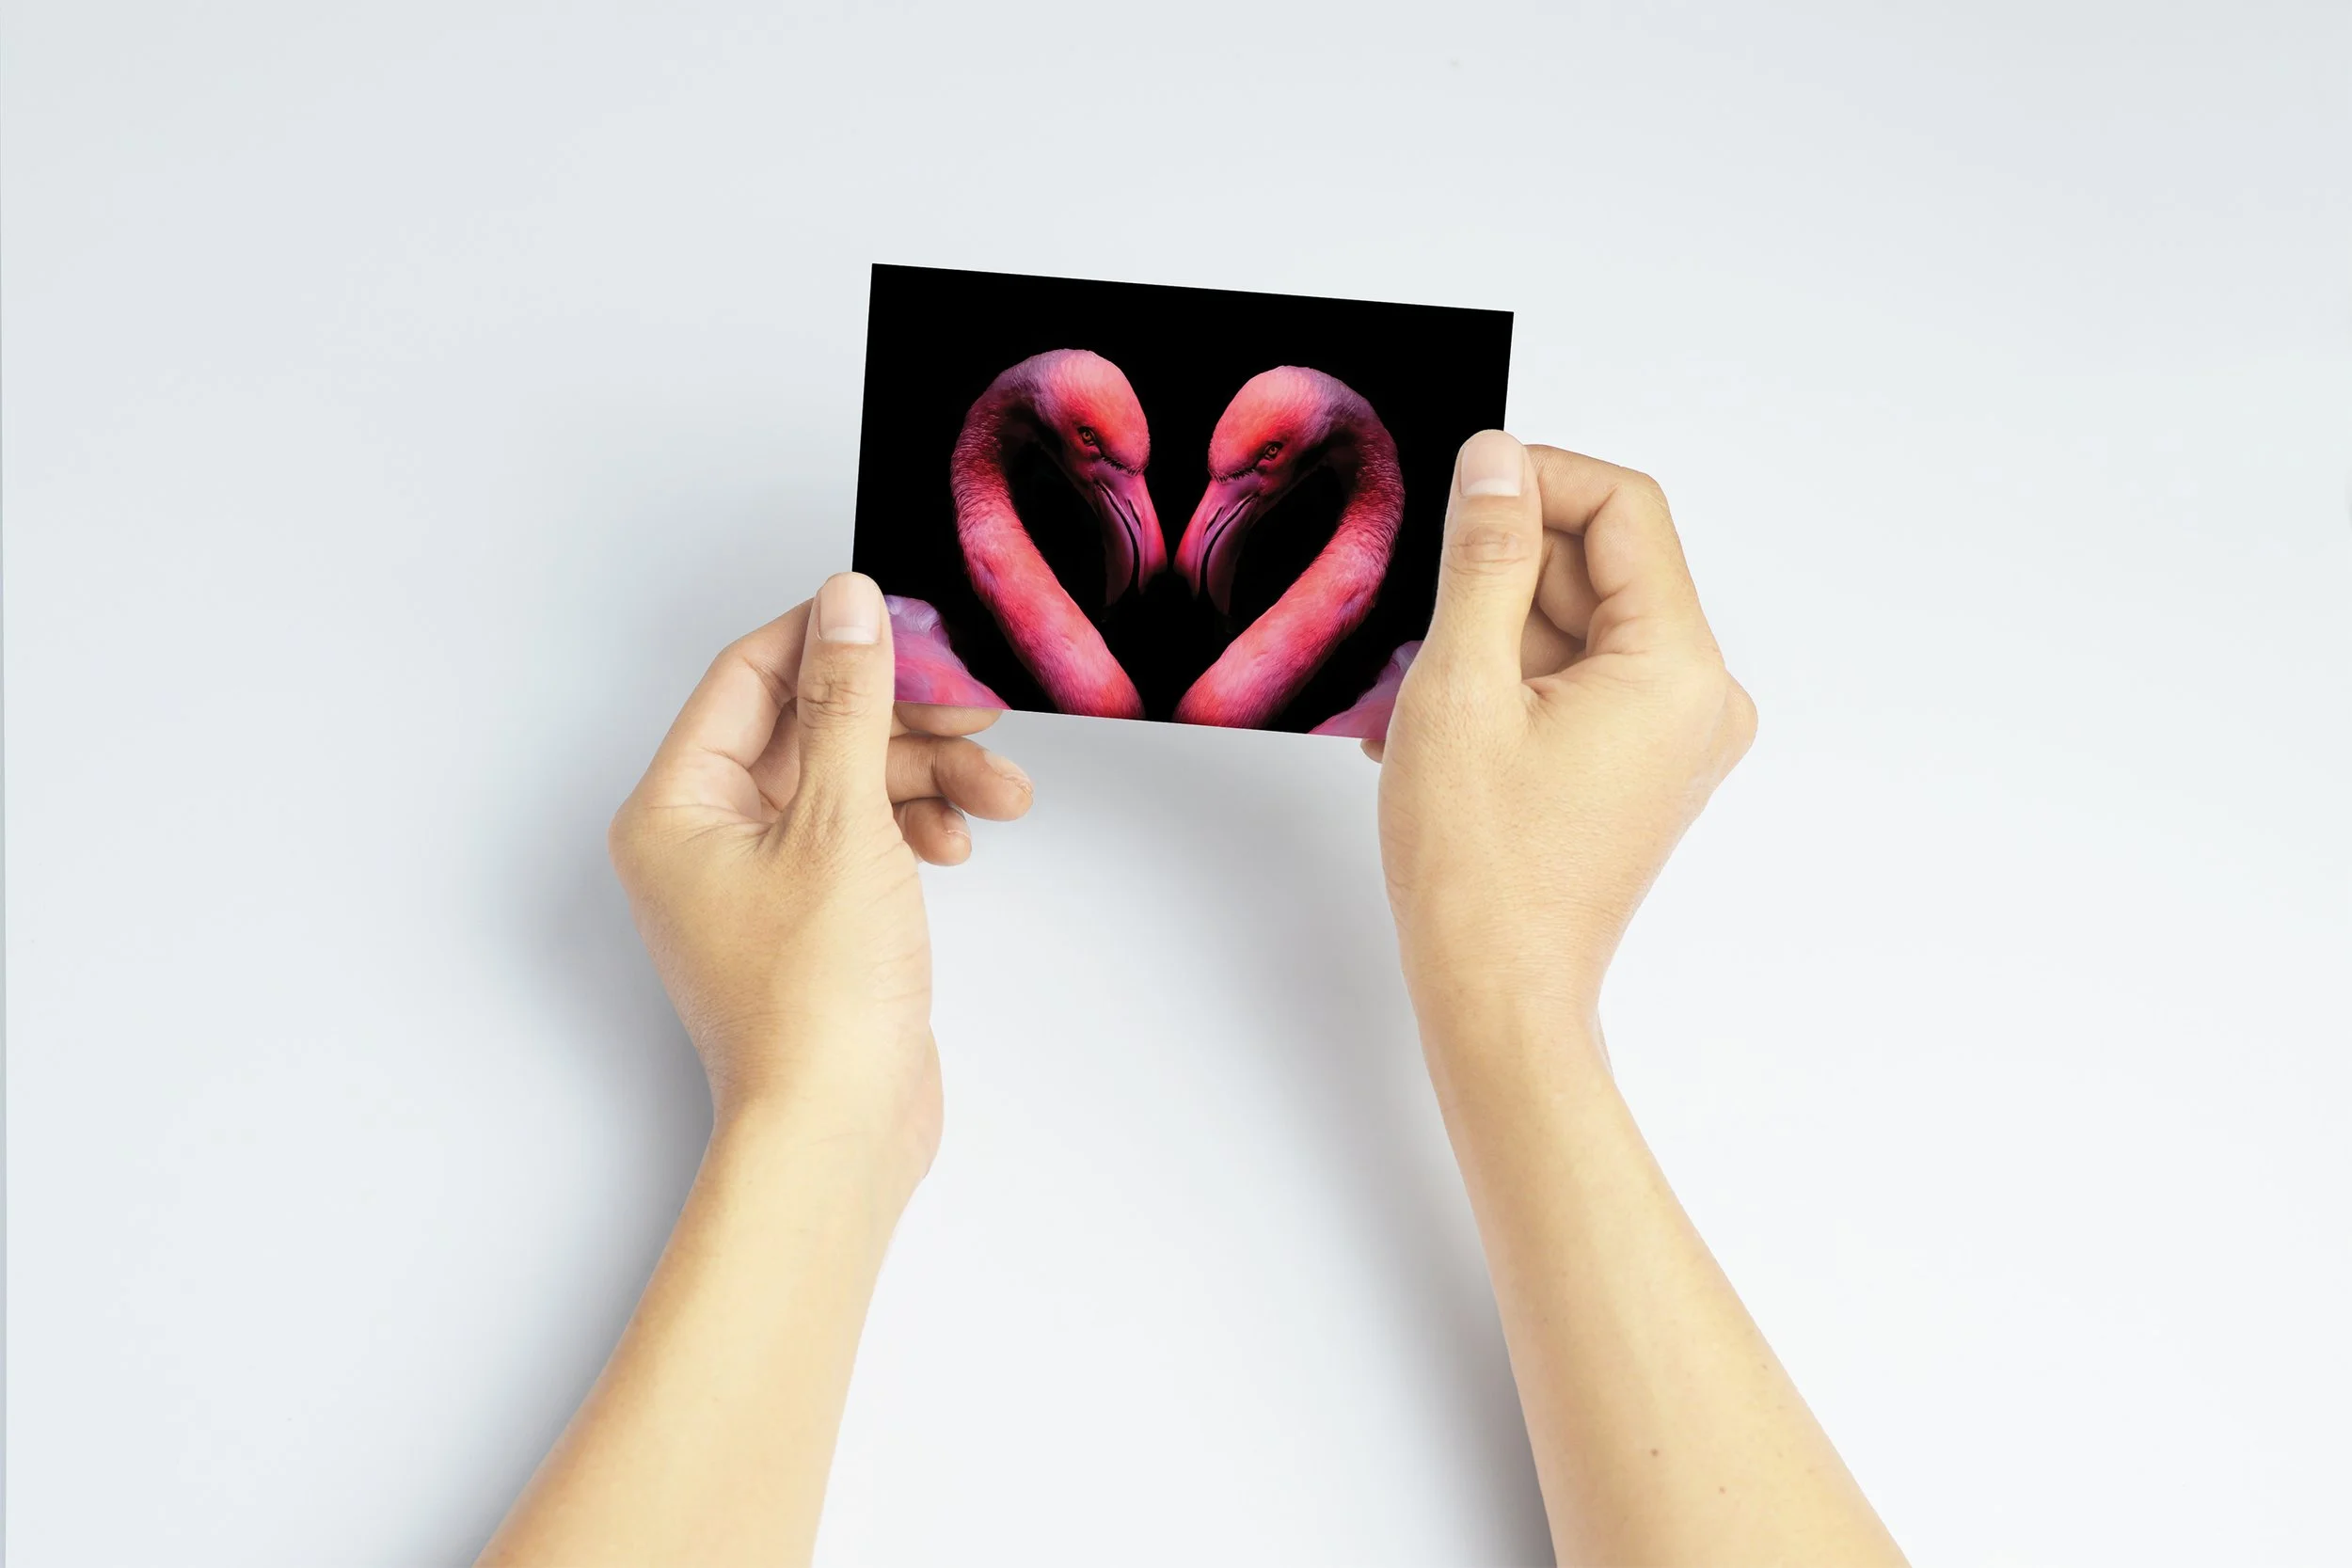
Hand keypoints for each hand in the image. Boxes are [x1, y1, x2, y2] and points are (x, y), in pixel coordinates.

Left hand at [606, 572, 1034, 1188]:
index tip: (911, 622)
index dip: (834, 638)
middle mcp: (704, 836)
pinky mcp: (810, 913)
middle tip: (977, 706)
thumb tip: (847, 605)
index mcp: (675, 806)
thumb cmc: (813, 1002)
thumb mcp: (841, 822)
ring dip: (928, 774)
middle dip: (904, 718)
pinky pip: (863, 834)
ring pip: (850, 781)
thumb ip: (849, 702)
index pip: (752, 675)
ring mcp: (758, 878)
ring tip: (1000, 790)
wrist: (838, 1128)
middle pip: (812, 727)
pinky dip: (915, 827)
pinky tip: (957, 844)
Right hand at [1375, 432, 1756, 1040]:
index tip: (1459, 489)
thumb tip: (1494, 462)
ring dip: (1489, 633)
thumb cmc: (1482, 871)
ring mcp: (1670, 737)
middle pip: (1599, 567)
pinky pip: (1574, 680)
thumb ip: (1482, 557)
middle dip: (1499, 573)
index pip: (1623, 509)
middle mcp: (1697, 697)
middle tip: (1419, 613)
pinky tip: (1440, 724)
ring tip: (1418, 695)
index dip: (1536, 480)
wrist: (1496, 993)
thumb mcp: (1462, 685)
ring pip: (1576, 625)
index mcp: (1678, 668)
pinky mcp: (1637, 766)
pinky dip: (1505, 681)